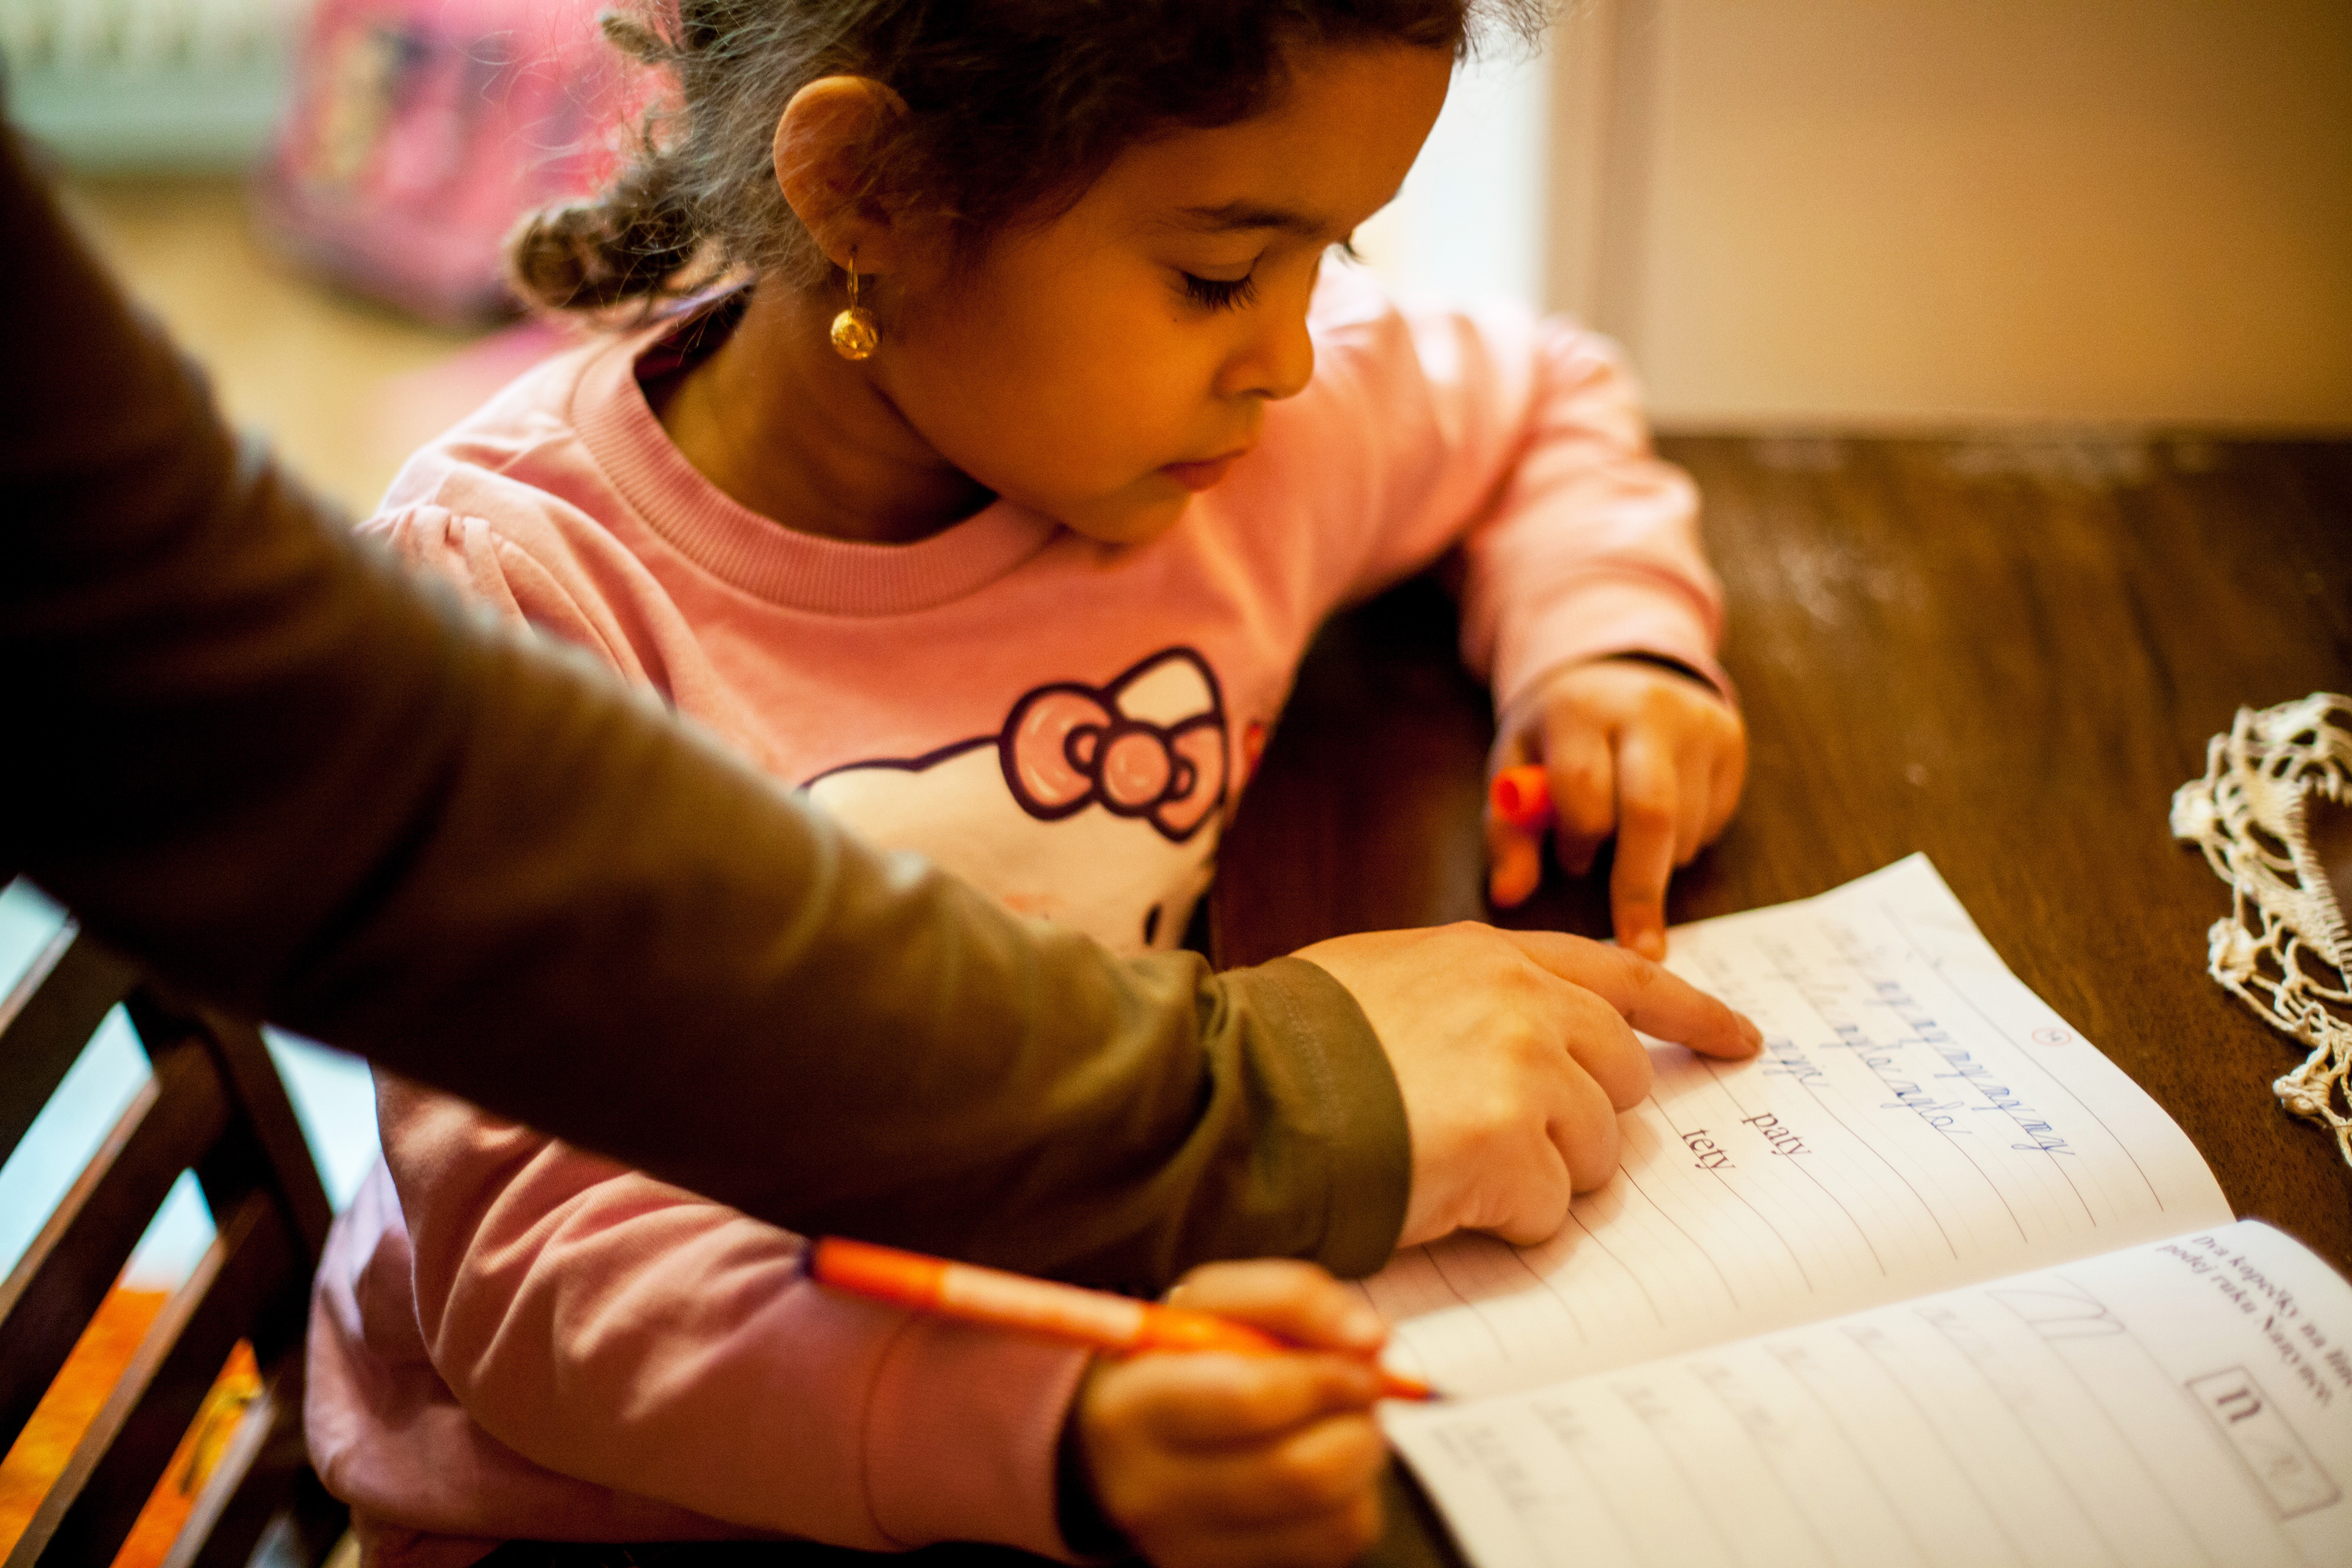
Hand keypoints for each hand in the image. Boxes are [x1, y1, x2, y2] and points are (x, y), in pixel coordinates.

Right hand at [1074, 1260, 1391, 1567]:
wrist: (1131, 1442)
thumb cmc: (1183, 1359)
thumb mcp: (1215, 1301)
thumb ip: (1292, 1298)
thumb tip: (1371, 1339)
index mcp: (1132, 1408)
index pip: (1249, 1398)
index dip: (1325, 1373)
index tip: (1362, 1350)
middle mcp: (1153, 1493)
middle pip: (1299, 1471)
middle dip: (1355, 1417)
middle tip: (1362, 1384)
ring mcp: (1192, 1549)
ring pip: (1330, 1512)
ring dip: (1362, 1453)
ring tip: (1341, 1419)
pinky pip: (1335, 1542)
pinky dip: (1354, 1495)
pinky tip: (1325, 1462)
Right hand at [1296, 923, 1758, 1246]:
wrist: (1238, 1089)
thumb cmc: (1289, 1043)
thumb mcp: (1381, 977)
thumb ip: (1464, 993)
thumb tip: (1516, 1041)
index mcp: (1490, 953)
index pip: (1623, 975)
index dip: (1690, 1014)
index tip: (1740, 1039)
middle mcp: (1521, 999)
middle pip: (1618, 1078)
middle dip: (1577, 1121)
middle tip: (1506, 1143)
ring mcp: (1521, 1069)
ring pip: (1592, 1153)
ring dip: (1533, 1175)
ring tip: (1447, 1162)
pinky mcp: (1508, 1145)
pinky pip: (1547, 1209)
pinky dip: (1500, 1218)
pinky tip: (1438, 1193)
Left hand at [1486, 658, 1746, 958]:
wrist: (1616, 668)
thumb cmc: (1557, 734)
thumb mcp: (1517, 766)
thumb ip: (1509, 831)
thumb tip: (1510, 895)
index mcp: (1578, 710)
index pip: (1584, 790)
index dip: (1578, 839)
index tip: (1572, 865)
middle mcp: (1644, 709)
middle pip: (1652, 813)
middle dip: (1641, 888)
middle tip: (1640, 947)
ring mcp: (1695, 722)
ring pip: (1687, 824)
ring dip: (1658, 859)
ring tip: (1625, 838)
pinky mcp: (1730, 738)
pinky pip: (1715, 819)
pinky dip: (1686, 840)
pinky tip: (1660, 819)